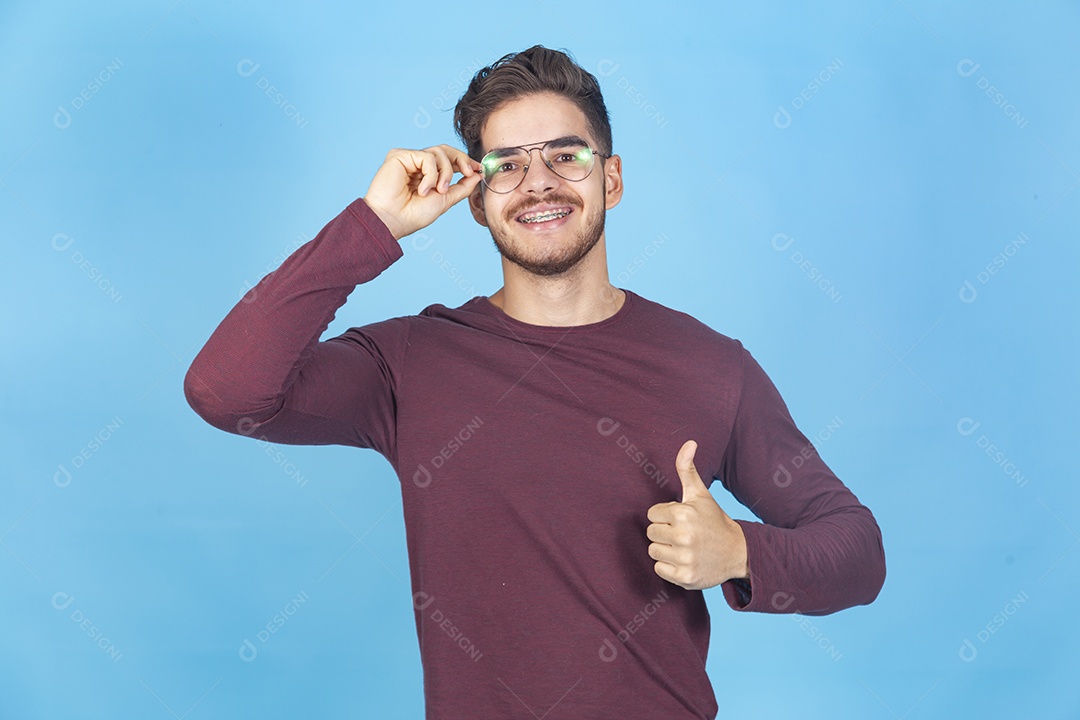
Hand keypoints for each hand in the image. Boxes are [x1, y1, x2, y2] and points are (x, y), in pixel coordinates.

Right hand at [363, 144, 483, 240]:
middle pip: (446, 150)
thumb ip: (462, 187)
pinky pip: (426, 157)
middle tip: (470, 172)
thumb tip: (478, 175)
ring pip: (438, 152)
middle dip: (462, 160)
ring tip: (438, 190)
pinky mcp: (399, 155)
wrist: (393, 221)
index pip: (449, 160)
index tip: (480, 169)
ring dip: (445, 172)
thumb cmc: (413, 215)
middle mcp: (417, 164)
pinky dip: (431, 175)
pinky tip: (423, 189)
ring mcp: (408, 159)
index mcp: (427, 174)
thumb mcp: (445, 200)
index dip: (466, 162)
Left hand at [646, 440, 748, 590]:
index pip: (652, 514)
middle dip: (664, 532)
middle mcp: (684, 536)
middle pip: (651, 533)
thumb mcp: (700, 495)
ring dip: (665, 550)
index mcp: (683, 513)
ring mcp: (685, 558)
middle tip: (684, 534)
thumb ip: (687, 469)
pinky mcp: (685, 577)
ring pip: (653, 551)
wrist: (738, 552)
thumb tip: (689, 442)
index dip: (665, 516)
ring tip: (684, 547)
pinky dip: (669, 567)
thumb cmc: (714, 520)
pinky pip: (659, 569)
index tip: (681, 519)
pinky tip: (684, 560)